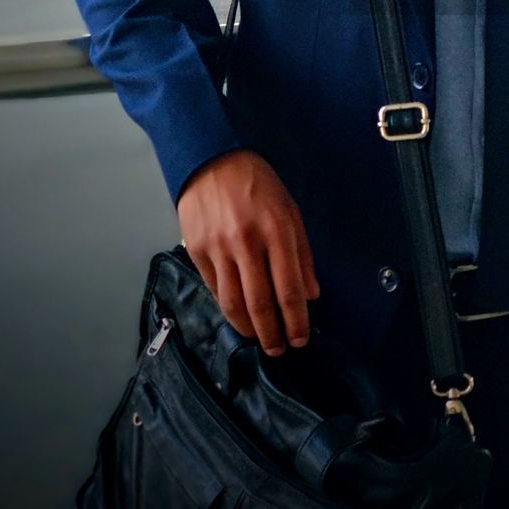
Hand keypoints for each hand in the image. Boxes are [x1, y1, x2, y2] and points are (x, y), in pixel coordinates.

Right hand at [177, 149, 319, 355]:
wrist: (213, 159)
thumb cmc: (259, 184)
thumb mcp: (290, 210)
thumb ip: (302, 254)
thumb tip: (311, 294)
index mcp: (277, 231)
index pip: (289, 289)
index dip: (296, 321)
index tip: (301, 338)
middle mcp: (247, 242)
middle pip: (260, 303)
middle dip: (272, 334)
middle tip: (279, 350)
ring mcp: (218, 248)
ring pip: (233, 303)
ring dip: (248, 328)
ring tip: (258, 339)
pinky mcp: (196, 250)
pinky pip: (214, 289)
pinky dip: (227, 307)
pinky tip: (238, 315)